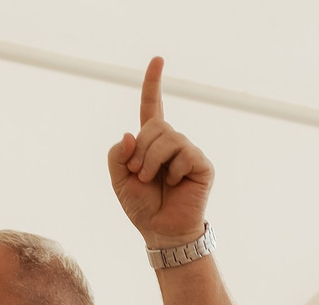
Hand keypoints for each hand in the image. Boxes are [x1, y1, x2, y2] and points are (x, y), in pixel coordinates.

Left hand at [106, 58, 213, 246]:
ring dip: (153, 161)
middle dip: (141, 150)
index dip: (153, 83)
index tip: (158, 59)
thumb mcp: (118, 179)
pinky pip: (184, 154)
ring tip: (154, 180)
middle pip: (154, 126)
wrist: (162, 231)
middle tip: (140, 174)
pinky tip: (176, 183)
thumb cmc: (142, 206)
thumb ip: (117, 154)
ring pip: (167, 138)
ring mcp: (188, 152)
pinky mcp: (202, 164)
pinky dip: (173, 170)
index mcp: (151, 142)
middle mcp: (172, 142)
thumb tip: (130, 133)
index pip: (153, 107)